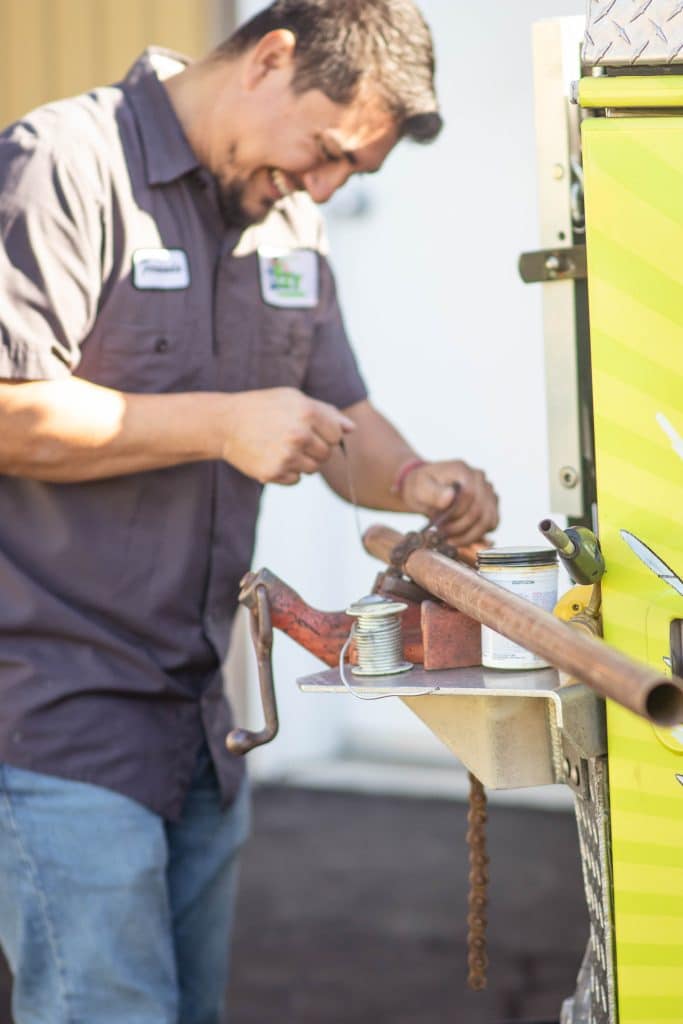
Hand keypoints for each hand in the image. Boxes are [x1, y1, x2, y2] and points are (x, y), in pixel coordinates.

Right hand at [219, 387, 354, 484]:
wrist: (226, 423)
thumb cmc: (263, 408)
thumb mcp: (294, 399)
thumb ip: (326, 412)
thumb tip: (351, 429)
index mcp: (307, 412)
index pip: (337, 435)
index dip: (325, 433)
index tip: (309, 429)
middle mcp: (299, 434)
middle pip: (327, 454)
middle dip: (315, 448)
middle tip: (293, 439)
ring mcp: (286, 456)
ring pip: (313, 469)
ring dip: (303, 461)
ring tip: (283, 447)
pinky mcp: (273, 473)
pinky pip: (296, 479)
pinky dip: (288, 472)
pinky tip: (273, 457)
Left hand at [401, 459, 498, 545]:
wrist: (426, 490)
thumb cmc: (422, 487)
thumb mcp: (420, 487)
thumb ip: (433, 492)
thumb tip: (450, 496)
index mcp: (463, 469)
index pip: (469, 495)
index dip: (455, 514)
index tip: (439, 524)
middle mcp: (480, 478)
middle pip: (479, 510)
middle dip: (459, 527)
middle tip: (443, 535)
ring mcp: (488, 491)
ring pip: (488, 520)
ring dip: (469, 535)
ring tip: (450, 538)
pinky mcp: (491, 505)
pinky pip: (491, 524)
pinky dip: (477, 535)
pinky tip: (460, 538)